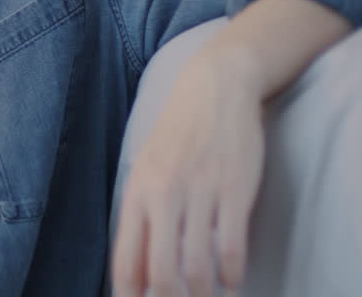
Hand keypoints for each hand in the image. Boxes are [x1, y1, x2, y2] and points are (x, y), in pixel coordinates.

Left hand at [111, 50, 265, 296]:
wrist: (214, 87)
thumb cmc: (178, 134)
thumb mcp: (147, 168)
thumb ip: (142, 215)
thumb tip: (139, 269)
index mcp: (137, 192)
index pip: (126, 260)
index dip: (131, 296)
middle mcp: (164, 195)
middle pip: (161, 273)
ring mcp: (201, 192)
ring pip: (198, 266)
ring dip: (204, 295)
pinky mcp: (235, 190)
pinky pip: (232, 247)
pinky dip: (233, 275)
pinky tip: (234, 283)